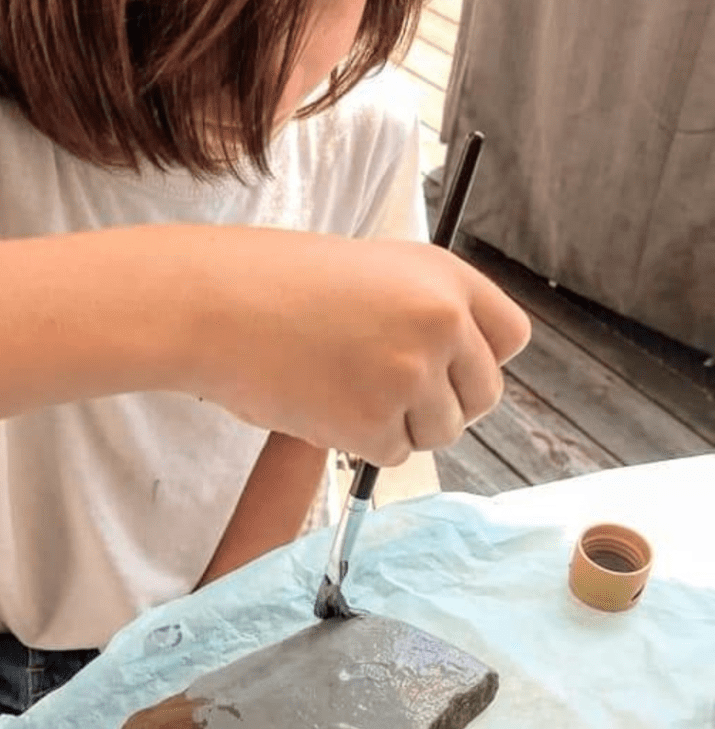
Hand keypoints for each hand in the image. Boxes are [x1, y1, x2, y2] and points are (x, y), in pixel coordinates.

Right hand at [189, 231, 529, 465]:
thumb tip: (451, 373)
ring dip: (399, 426)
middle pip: (484, 396)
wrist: (217, 306)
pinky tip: (321, 405)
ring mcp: (410, 376)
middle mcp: (441, 324)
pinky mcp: (374, 423)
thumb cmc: (276, 286)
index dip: (478, 361)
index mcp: (444, 278)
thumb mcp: (371, 274)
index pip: (510, 339)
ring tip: (343, 392)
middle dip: (443, 405)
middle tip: (390, 396)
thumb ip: (423, 312)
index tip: (448, 371)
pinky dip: (359, 443)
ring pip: (439, 432)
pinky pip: (392, 454)